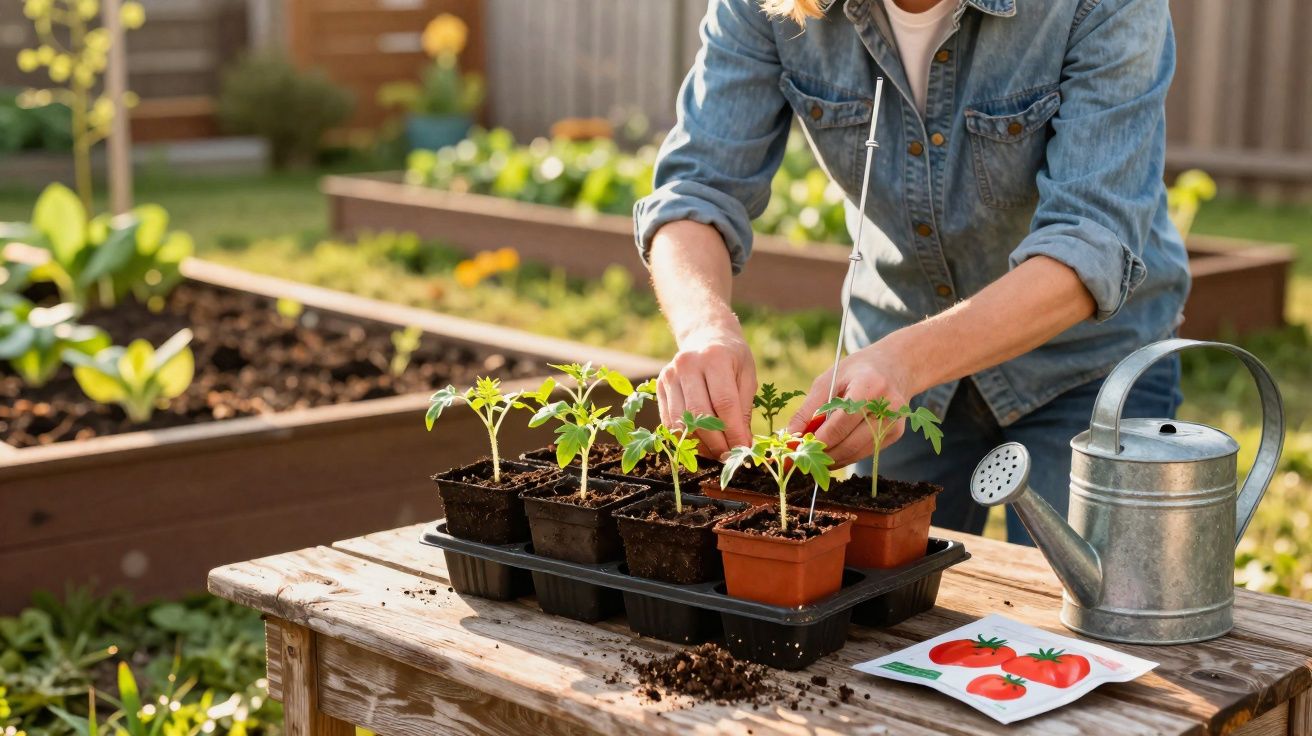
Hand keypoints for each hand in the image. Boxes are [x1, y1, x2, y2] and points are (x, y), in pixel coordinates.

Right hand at [657, 322, 756, 458]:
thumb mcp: (747, 377)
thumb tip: (742, 446)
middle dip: (715, 443)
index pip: (724, 403)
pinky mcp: (660, 386)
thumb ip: (743, 410)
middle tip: (728, 456)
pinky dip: (684, 437)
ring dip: (698, 444)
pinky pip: (668, 421)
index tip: (742, 451)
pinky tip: (700, 442)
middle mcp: (688, 364)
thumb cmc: (732, 359)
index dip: (733, 432)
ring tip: (715, 451)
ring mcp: (670, 375)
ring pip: (679, 422)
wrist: (705, 336)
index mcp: (715, 357)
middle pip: (699, 415)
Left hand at [788, 345, 914, 468]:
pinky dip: (845, 456)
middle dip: (821, 454)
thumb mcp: (828, 380)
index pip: (839, 424)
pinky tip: (830, 453)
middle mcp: (887, 407)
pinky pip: (865, 452)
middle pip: (849, 443)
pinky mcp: (896, 434)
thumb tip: (789, 436)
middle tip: (799, 459)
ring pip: (856, 453)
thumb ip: (808, 409)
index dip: (816, 440)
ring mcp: (894, 423)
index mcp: (869, 387)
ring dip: (831, 459)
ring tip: (811, 458)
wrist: (895, 366)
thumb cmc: (856, 371)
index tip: (795, 449)